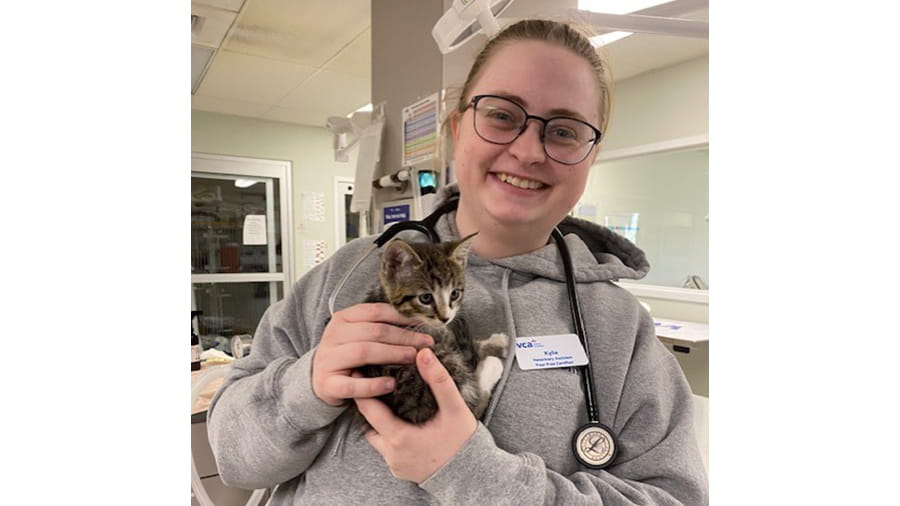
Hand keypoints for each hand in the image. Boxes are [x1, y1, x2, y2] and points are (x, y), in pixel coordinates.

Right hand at [312, 303, 433, 405]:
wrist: (320, 380)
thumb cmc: (348, 355)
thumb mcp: (360, 336)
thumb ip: (381, 327)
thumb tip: (418, 322)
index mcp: (343, 318)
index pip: (376, 311)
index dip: (402, 317)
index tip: (424, 324)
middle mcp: (333, 335)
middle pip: (374, 331)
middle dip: (403, 337)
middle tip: (425, 344)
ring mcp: (328, 359)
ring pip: (364, 352)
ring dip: (392, 354)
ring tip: (412, 358)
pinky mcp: (327, 384)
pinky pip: (353, 385)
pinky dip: (374, 385)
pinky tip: (392, 384)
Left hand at [355, 348, 477, 483]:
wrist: (472, 476)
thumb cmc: (464, 443)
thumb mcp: (455, 408)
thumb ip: (438, 380)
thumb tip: (424, 354)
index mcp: (400, 437)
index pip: (370, 410)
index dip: (362, 389)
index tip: (359, 372)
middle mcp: (392, 454)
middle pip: (369, 424)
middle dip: (369, 403)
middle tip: (371, 383)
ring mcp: (395, 464)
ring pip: (376, 438)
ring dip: (379, 421)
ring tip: (384, 401)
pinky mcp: (400, 471)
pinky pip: (386, 450)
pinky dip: (388, 435)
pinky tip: (398, 422)